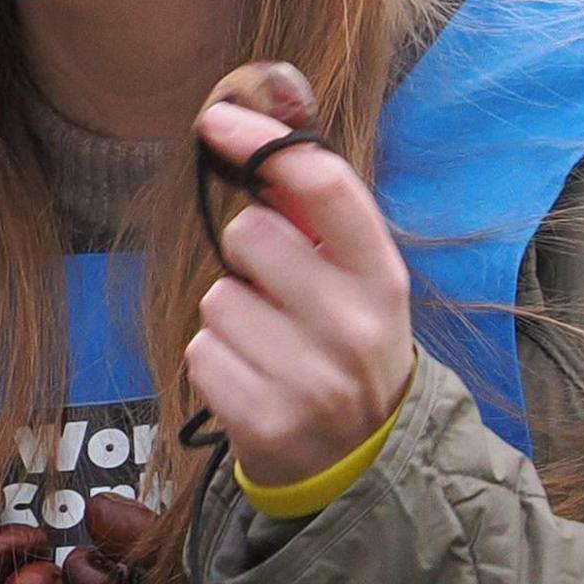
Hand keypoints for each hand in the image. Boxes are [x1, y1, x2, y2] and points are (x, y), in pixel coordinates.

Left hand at [185, 102, 413, 489]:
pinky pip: (200, 351)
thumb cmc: (345, 349)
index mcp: (383, 279)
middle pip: (249, 235)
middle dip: (247, 258)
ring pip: (217, 298)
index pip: (324, 186)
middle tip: (276, 296)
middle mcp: (354, 326)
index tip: (218, 121)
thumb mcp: (358, 283)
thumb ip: (316, 214)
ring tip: (270, 348)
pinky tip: (253, 380)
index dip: (263, 143)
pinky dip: (215, 362)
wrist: (362, 463)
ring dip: (230, 318)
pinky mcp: (265, 421)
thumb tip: (254, 125)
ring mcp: (311, 379)